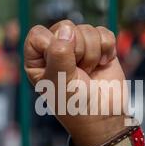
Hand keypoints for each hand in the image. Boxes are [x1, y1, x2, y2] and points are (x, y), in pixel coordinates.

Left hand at [24, 20, 127, 145]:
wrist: (104, 118)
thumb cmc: (75, 105)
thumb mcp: (59, 81)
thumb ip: (58, 53)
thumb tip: (67, 29)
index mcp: (38, 59)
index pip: (38, 34)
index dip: (52, 46)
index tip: (60, 67)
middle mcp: (56, 50)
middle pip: (66, 27)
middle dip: (77, 50)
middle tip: (79, 72)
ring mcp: (79, 48)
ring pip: (87, 30)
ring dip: (92, 54)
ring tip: (90, 72)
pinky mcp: (100, 48)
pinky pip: (104, 33)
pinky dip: (107, 49)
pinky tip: (103, 65)